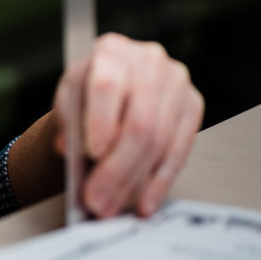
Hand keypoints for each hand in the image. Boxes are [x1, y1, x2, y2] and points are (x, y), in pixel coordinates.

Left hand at [54, 33, 203, 217]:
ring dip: (134, 182)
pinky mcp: (192, 105)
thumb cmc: (85, 96)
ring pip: (159, 141)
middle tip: (97, 200)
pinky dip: (160, 181)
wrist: (108, 87)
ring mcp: (176, 82)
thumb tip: (70, 150)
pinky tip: (145, 201)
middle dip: (116, 169)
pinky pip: (179, 150)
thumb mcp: (68, 102)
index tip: (92, 154)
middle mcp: (148, 61)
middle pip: (139, 123)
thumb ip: (68, 123)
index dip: (101, 122)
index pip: (108, 86)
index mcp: (111, 52)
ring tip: (111, 207)